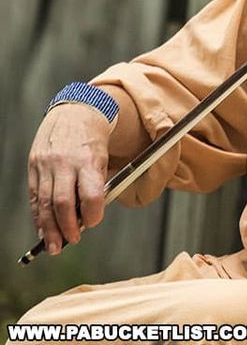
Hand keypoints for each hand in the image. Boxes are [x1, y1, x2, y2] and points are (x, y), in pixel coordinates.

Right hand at [28, 104, 109, 254]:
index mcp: (87, 159)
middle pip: (63, 203)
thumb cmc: (92, 139)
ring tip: (54, 245)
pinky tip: (43, 228)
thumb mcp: (103, 157)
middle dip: (66, 228)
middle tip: (72, 240)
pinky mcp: (33, 166)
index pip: (90, 194)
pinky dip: (38, 215)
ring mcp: (46, 164)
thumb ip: (96, 184)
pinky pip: (34, 196)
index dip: (92, 214)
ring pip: (44, 203)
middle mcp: (64, 162)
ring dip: (48, 229)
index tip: (93, 222)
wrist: (75, 111)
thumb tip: (88, 216)